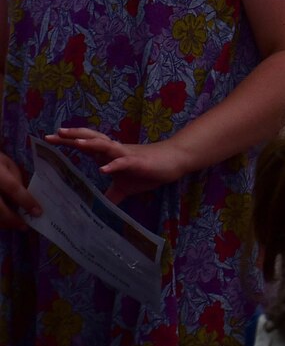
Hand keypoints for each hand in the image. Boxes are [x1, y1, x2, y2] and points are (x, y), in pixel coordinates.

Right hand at [0, 154, 38, 227]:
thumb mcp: (6, 163)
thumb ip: (16, 178)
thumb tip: (26, 196)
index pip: (13, 188)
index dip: (26, 201)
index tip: (38, 212)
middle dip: (12, 219)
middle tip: (25, 226)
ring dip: (3, 223)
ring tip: (14, 225)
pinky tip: (3, 222)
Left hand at [46, 129, 190, 204]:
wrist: (174, 160)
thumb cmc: (149, 170)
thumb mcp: (125, 186)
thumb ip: (110, 195)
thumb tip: (97, 211)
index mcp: (109, 154)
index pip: (86, 144)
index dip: (68, 140)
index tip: (49, 138)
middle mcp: (115, 150)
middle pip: (91, 138)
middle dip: (74, 135)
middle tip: (55, 134)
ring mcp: (126, 155)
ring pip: (106, 145)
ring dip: (91, 144)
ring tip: (76, 143)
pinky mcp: (138, 162)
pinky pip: (124, 162)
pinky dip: (114, 165)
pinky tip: (104, 169)